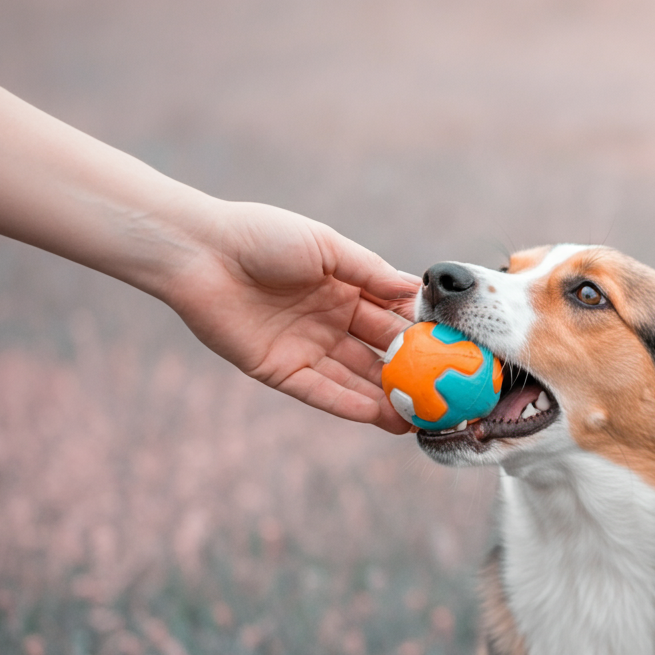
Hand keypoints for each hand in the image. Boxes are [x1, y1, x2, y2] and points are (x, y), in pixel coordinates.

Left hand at [161, 201, 419, 433]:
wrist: (200, 252)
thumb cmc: (263, 236)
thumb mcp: (326, 247)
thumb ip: (370, 272)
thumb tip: (417, 294)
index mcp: (344, 289)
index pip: (392, 317)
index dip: (421, 335)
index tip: (454, 352)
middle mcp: (329, 322)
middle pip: (378, 355)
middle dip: (412, 375)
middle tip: (444, 394)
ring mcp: (306, 348)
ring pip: (355, 380)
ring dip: (386, 400)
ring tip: (419, 418)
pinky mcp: (280, 370)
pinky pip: (321, 392)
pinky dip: (350, 404)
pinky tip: (380, 415)